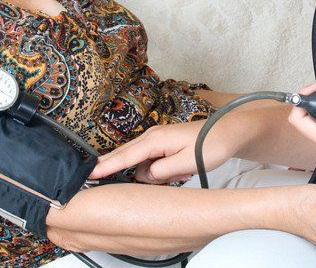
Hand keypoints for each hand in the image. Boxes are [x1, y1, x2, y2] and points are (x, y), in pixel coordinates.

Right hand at [89, 120, 235, 183]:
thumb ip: (161, 172)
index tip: (89, 175)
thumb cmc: (210, 146)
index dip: (106, 167)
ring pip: (139, 161)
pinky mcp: (162, 144)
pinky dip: (156, 171)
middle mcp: (152, 136)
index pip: (125, 156)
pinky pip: (149, 161)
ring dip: (149, 175)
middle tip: (100, 183)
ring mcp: (156, 139)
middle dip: (115, 170)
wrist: (227, 133)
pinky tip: (177, 174)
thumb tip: (144, 177)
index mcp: (155, 140)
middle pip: (125, 156)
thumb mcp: (185, 164)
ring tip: (177, 176)